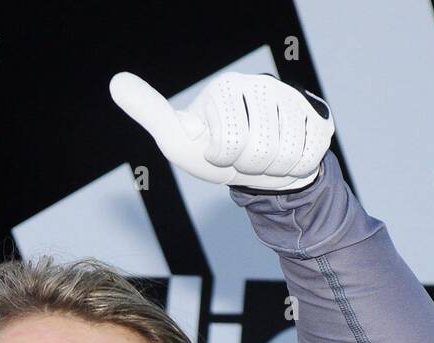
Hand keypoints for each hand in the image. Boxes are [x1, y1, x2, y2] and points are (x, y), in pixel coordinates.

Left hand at [109, 70, 333, 191]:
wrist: (262, 170)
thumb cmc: (216, 152)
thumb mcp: (179, 138)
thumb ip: (151, 112)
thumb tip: (115, 81)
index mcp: (227, 87)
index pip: (228, 141)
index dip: (224, 157)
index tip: (218, 148)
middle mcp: (262, 85)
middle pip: (259, 149)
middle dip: (251, 166)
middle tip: (245, 157)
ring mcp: (293, 100)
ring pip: (286, 156)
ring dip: (274, 169)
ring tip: (266, 157)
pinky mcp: (318, 118)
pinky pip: (308, 157)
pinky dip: (297, 168)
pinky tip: (288, 155)